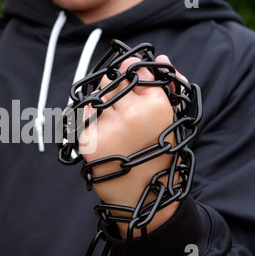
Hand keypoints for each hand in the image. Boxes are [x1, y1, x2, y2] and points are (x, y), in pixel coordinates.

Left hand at [79, 55, 185, 236]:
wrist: (143, 196)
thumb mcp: (170, 120)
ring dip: (103, 103)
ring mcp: (107, 126)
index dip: (132, 72)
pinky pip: (84, 115)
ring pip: (96, 95)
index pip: (135, 69)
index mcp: (155, 105)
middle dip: (115, 86)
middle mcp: (129, 112)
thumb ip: (165, 87)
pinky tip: (106, 133)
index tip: (131, 77)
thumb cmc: (158, 155)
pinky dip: (92, 119)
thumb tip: (161, 59)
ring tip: (116, 123)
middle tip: (122, 105)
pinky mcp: (88, 139)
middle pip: (112, 80)